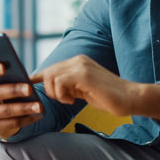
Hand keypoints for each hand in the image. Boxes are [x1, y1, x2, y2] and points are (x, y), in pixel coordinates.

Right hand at [0, 64, 42, 139]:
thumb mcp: (1, 82)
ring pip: (6, 111)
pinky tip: (38, 115)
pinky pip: (12, 123)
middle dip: (14, 91)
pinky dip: (27, 119)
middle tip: (29, 89)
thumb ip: (8, 76)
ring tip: (39, 106)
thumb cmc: (2, 89)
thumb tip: (22, 75)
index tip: (4, 67)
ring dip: (24, 108)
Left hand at [29, 55, 159, 120]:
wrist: (129, 97)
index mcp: (78, 61)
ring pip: (51, 76)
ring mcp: (81, 65)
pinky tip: (74, 100)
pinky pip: (59, 82)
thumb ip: (68, 85)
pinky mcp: (84, 74)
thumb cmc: (108, 97)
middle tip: (65, 100)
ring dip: (56, 93)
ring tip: (70, 100)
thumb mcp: (83, 89)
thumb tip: (49, 87)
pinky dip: (62, 94)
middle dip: (50, 90)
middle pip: (48, 72)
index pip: (51, 68)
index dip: (38, 78)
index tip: (30, 87)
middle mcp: (78, 60)